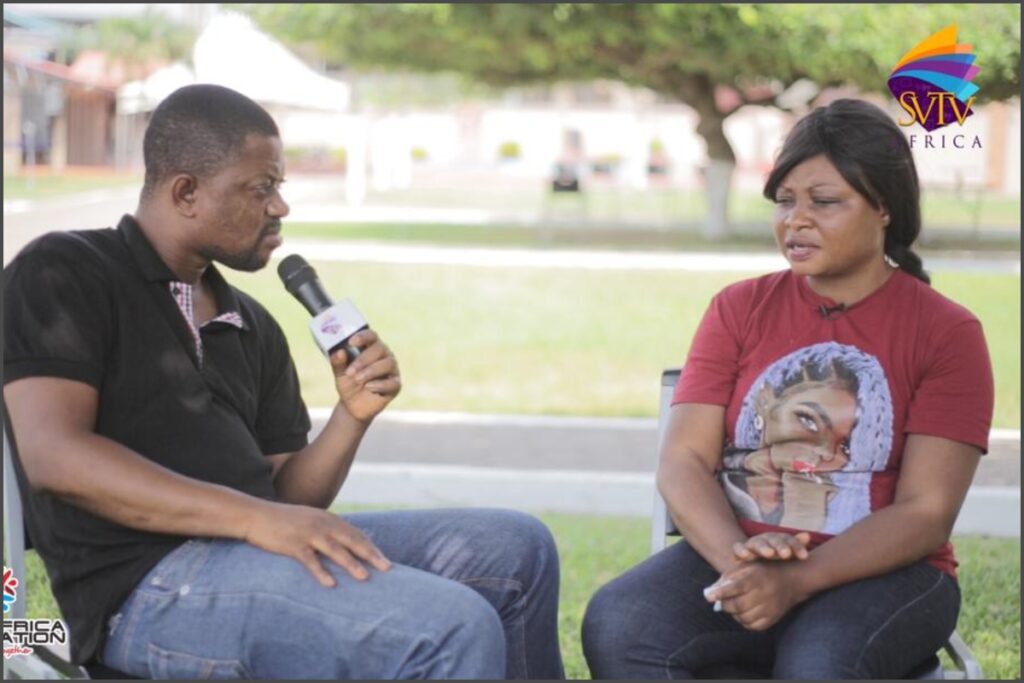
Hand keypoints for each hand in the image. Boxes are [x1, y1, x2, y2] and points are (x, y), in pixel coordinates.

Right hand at [243, 501, 391, 586]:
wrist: (255, 515)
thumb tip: (344, 542)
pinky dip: (321, 572)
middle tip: (387, 568)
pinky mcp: (292, 544)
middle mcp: (322, 524)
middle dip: (371, 555)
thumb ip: (327, 528)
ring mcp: (308, 534)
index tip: (385, 560)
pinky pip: (310, 560)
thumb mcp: (309, 519)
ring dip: (351, 564)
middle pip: (352, 541)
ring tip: (365, 577)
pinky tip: (331, 584)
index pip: (356, 534)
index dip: (371, 547)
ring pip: (335, 550)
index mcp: (328, 518)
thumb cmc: (283, 521)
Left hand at [331, 329, 400, 423]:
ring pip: (387, 364)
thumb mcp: (339, 373)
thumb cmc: (348, 383)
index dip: (363, 336)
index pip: (371, 336)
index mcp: (371, 347)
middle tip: (350, 371)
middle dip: (363, 360)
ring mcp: (392, 369)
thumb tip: (339, 352)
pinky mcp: (395, 385)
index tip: (351, 342)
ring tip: (357, 380)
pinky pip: (392, 382)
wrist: (353, 405)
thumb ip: (338, 362)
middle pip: (379, 349)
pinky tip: (368, 387)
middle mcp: (384, 355)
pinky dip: (379, 385)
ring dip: (370, 371)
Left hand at [705, 562, 808, 630]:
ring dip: (734, 613)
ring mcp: (770, 608)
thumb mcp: (744, 566)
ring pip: (743, 618)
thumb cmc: (760, 571)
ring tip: (735, 604)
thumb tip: (709, 593)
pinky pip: (751, 626)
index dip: (721, 592)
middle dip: (725, 603)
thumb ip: (726, 578)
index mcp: (756, 577)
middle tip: (723, 599)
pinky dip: (743, 620)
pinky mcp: (772, 619)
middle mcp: (765, 593)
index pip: (736, 587)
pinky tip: (744, 611)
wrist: (790, 580)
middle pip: (737, 605)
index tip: (708, 596)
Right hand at [733, 531, 810, 562]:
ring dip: (763, 547)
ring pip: (757, 543)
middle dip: (780, 546)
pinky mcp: (739, 551)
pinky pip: (738, 548)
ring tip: (769, 553)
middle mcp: (765, 540)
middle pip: (774, 540)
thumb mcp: (785, 553)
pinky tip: (746, 555)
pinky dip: (741, 550)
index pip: (789, 540)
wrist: (750, 565)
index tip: (804, 556)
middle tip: (787, 554)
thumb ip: (796, 545)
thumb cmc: (773, 559)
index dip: (796, 546)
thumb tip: (807, 535)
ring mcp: (751, 544)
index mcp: (778, 540)